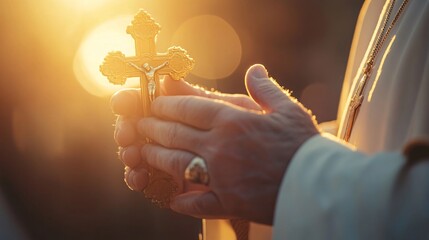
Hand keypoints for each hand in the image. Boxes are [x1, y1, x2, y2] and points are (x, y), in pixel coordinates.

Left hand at [138, 65, 319, 223]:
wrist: (318, 182)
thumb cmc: (303, 144)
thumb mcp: (286, 109)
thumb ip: (264, 89)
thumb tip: (255, 69)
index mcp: (232, 121)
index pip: (188, 108)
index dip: (166, 104)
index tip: (154, 103)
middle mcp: (220, 147)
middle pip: (175, 133)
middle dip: (153, 126)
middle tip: (141, 124)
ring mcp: (220, 176)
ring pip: (176, 163)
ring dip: (155, 156)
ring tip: (143, 151)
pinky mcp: (228, 201)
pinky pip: (197, 202)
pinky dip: (182, 201)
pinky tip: (172, 198)